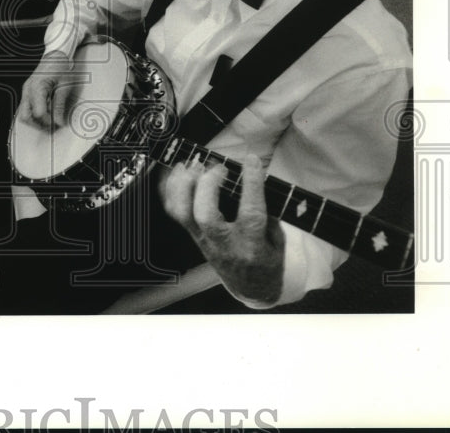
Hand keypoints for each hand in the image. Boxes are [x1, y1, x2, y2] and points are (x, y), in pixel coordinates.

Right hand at [18, 50, 77, 128]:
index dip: (49, 121)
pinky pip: (27, 108)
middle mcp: (28, 90)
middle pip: (26, 116)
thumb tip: (59, 121)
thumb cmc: (61, 66)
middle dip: (39, 125)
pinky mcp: (28, 92)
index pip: (38, 113)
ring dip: (36, 121)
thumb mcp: (64, 86)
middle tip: (54, 125)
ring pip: (24, 114)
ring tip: (51, 120)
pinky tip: (47, 113)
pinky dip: (36, 114)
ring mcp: (26, 91)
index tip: (59, 123)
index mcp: (37, 87)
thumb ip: (60, 105)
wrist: (56, 55)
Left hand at [160, 154, 283, 304]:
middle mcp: (223, 244)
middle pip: (205, 215)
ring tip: (193, 166)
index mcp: (251, 246)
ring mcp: (204, 240)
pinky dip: (171, 190)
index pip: (250, 213)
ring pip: (183, 214)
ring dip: (184, 185)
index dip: (251, 184)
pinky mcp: (192, 237)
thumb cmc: (267, 259)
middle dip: (209, 186)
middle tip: (219, 168)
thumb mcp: (278, 239)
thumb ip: (269, 212)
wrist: (251, 287)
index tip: (251, 161)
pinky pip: (174, 212)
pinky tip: (178, 173)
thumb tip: (256, 179)